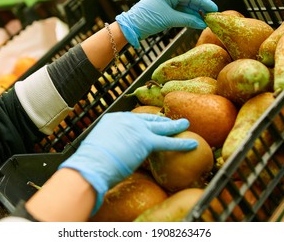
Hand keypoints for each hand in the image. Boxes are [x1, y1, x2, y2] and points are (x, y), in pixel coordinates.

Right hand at [58, 112, 197, 213]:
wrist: (91, 164)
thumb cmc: (90, 162)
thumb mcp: (97, 148)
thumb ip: (108, 147)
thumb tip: (110, 155)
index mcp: (114, 120)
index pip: (133, 119)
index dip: (143, 122)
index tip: (148, 124)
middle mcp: (126, 120)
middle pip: (148, 119)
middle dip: (160, 120)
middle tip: (169, 120)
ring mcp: (137, 129)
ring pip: (161, 127)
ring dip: (175, 126)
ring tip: (185, 124)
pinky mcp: (146, 141)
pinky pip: (168, 142)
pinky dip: (181, 143)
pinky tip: (193, 144)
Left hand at [115, 0, 217, 47]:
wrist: (131, 28)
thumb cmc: (147, 19)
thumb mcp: (169, 19)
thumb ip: (187, 20)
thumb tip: (201, 23)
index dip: (203, 2)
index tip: (214, 8)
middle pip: (188, 1)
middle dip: (200, 9)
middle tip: (212, 17)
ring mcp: (166, 4)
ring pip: (184, 8)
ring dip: (194, 15)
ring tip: (206, 22)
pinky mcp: (164, 12)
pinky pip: (179, 14)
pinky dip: (187, 19)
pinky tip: (196, 23)